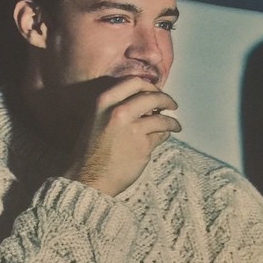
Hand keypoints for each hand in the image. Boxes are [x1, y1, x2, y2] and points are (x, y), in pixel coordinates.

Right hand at [64, 76, 179, 196]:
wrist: (88, 180)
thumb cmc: (89, 154)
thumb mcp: (94, 121)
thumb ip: (114, 108)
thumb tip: (142, 104)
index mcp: (104, 102)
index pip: (134, 82)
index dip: (149, 86)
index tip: (155, 91)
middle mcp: (118, 111)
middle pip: (152, 97)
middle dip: (166, 99)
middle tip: (171, 105)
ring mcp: (132, 129)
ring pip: (161, 117)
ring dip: (171, 120)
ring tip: (174, 124)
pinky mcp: (143, 146)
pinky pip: (161, 136)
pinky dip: (165, 135)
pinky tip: (166, 136)